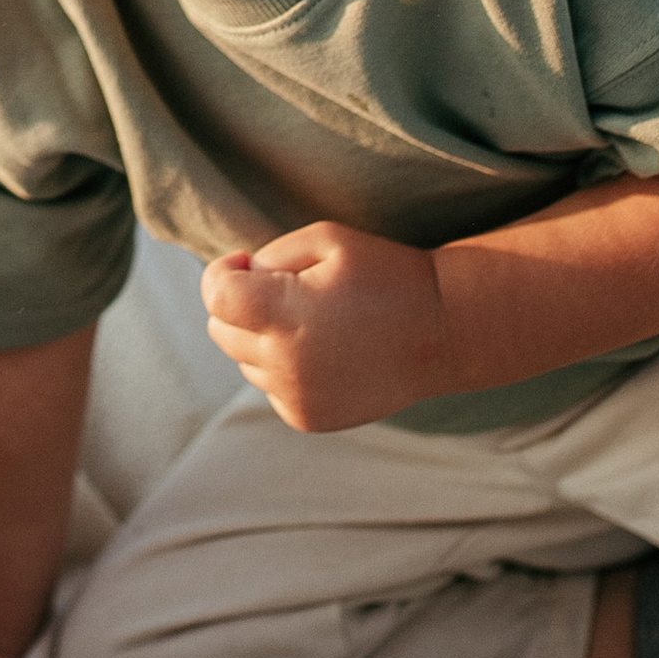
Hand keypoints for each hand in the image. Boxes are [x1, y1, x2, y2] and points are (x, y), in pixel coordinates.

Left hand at [203, 221, 450, 430]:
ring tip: (313, 321)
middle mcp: (284, 364)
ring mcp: (295, 397)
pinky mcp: (307, 418)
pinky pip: (269, 386)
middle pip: (221, 329)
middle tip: (287, 288)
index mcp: (284, 316)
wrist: (443, 333)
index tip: (246, 263)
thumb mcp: (327, 240)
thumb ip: (269, 256)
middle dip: (241, 304)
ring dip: (262, 337)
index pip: (215, 297)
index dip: (221, 272)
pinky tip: (323, 350)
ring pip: (243, 359)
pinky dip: (282, 366)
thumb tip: (238, 282)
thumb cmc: (385, 275)